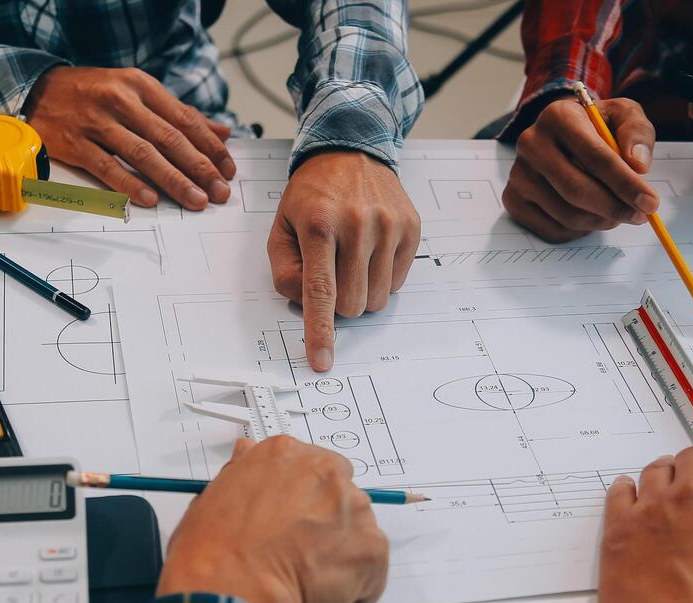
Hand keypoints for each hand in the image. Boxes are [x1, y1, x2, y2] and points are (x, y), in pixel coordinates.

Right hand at [25, 66, 235, 210]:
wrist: (37, 90)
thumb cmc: (93, 94)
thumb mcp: (136, 92)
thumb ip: (178, 113)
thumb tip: (221, 133)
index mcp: (140, 85)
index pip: (184, 119)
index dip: (209, 146)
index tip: (228, 169)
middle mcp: (120, 100)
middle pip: (168, 138)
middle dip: (199, 167)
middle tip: (219, 191)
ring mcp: (97, 121)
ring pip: (142, 153)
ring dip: (173, 179)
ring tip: (195, 200)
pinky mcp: (76, 143)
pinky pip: (107, 167)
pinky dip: (130, 184)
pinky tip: (151, 199)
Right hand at [156, 436, 388, 602]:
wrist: (231, 591)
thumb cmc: (213, 553)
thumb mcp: (212, 497)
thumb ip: (242, 475)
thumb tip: (247, 458)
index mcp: (285, 455)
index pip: (309, 468)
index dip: (301, 499)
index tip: (291, 519)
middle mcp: (325, 473)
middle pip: (340, 495)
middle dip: (326, 522)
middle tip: (300, 551)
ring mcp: (353, 509)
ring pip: (358, 531)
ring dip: (341, 553)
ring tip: (307, 578)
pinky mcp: (371, 549)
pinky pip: (373, 570)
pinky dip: (357, 586)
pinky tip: (325, 597)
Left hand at [268, 151, 420, 371]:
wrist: (351, 152)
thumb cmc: (312, 196)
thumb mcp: (281, 227)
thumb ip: (285, 272)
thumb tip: (307, 306)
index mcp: (319, 225)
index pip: (320, 291)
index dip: (320, 331)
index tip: (322, 361)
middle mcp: (358, 225)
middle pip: (351, 304)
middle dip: (337, 305)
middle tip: (330, 276)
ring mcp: (389, 226)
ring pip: (377, 300)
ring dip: (360, 293)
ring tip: (350, 261)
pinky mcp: (411, 228)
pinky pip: (396, 283)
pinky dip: (380, 279)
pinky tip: (370, 252)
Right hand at [502, 95, 658, 240]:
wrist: (562, 134)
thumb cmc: (596, 126)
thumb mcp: (622, 115)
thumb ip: (636, 132)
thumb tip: (638, 165)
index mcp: (557, 116)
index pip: (595, 156)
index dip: (625, 183)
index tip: (650, 202)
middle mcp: (530, 144)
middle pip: (576, 190)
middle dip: (615, 208)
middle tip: (641, 215)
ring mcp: (518, 175)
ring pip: (567, 215)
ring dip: (601, 221)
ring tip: (617, 212)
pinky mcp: (513, 200)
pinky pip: (553, 230)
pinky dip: (580, 230)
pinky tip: (591, 214)